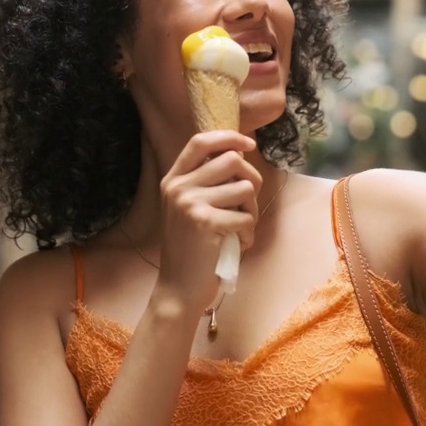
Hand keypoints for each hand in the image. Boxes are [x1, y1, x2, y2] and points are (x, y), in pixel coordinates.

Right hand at [157, 131, 261, 318]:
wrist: (178, 288)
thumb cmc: (192, 248)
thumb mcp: (190, 208)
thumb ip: (206, 183)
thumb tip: (239, 155)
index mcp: (174, 180)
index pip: (200, 141)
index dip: (229, 137)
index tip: (248, 144)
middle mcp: (178, 187)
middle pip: (232, 160)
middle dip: (251, 180)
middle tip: (246, 206)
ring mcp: (189, 203)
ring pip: (245, 188)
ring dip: (252, 211)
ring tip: (239, 228)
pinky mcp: (204, 222)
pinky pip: (246, 217)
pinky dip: (248, 234)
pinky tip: (236, 244)